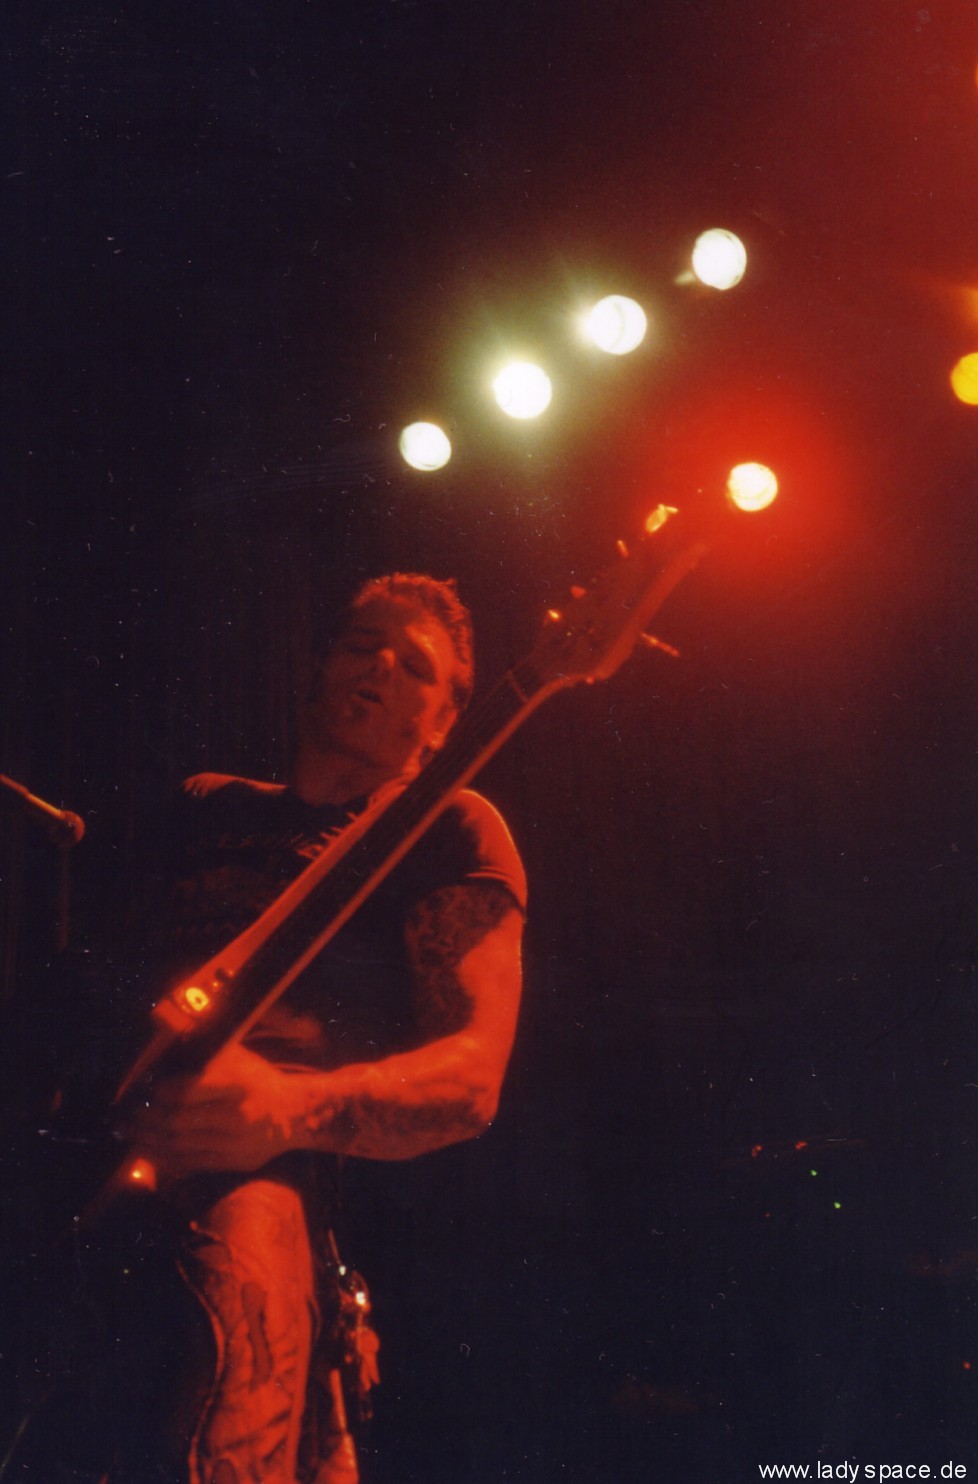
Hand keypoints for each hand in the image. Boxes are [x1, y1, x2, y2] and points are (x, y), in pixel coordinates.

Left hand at [125, 1043, 301, 1179]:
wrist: (296, 1114)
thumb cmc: (260, 1080)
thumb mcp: (240, 1058)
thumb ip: (206, 1053)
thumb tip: (165, 1047)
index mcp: (237, 1084)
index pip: (188, 1092)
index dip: (160, 1094)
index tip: (142, 1090)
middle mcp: (235, 1116)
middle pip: (178, 1122)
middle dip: (145, 1121)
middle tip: (123, 1115)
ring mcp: (234, 1143)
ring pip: (180, 1146)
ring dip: (147, 1141)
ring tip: (127, 1133)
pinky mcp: (232, 1162)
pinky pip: (190, 1164)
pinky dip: (165, 1159)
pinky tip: (147, 1151)